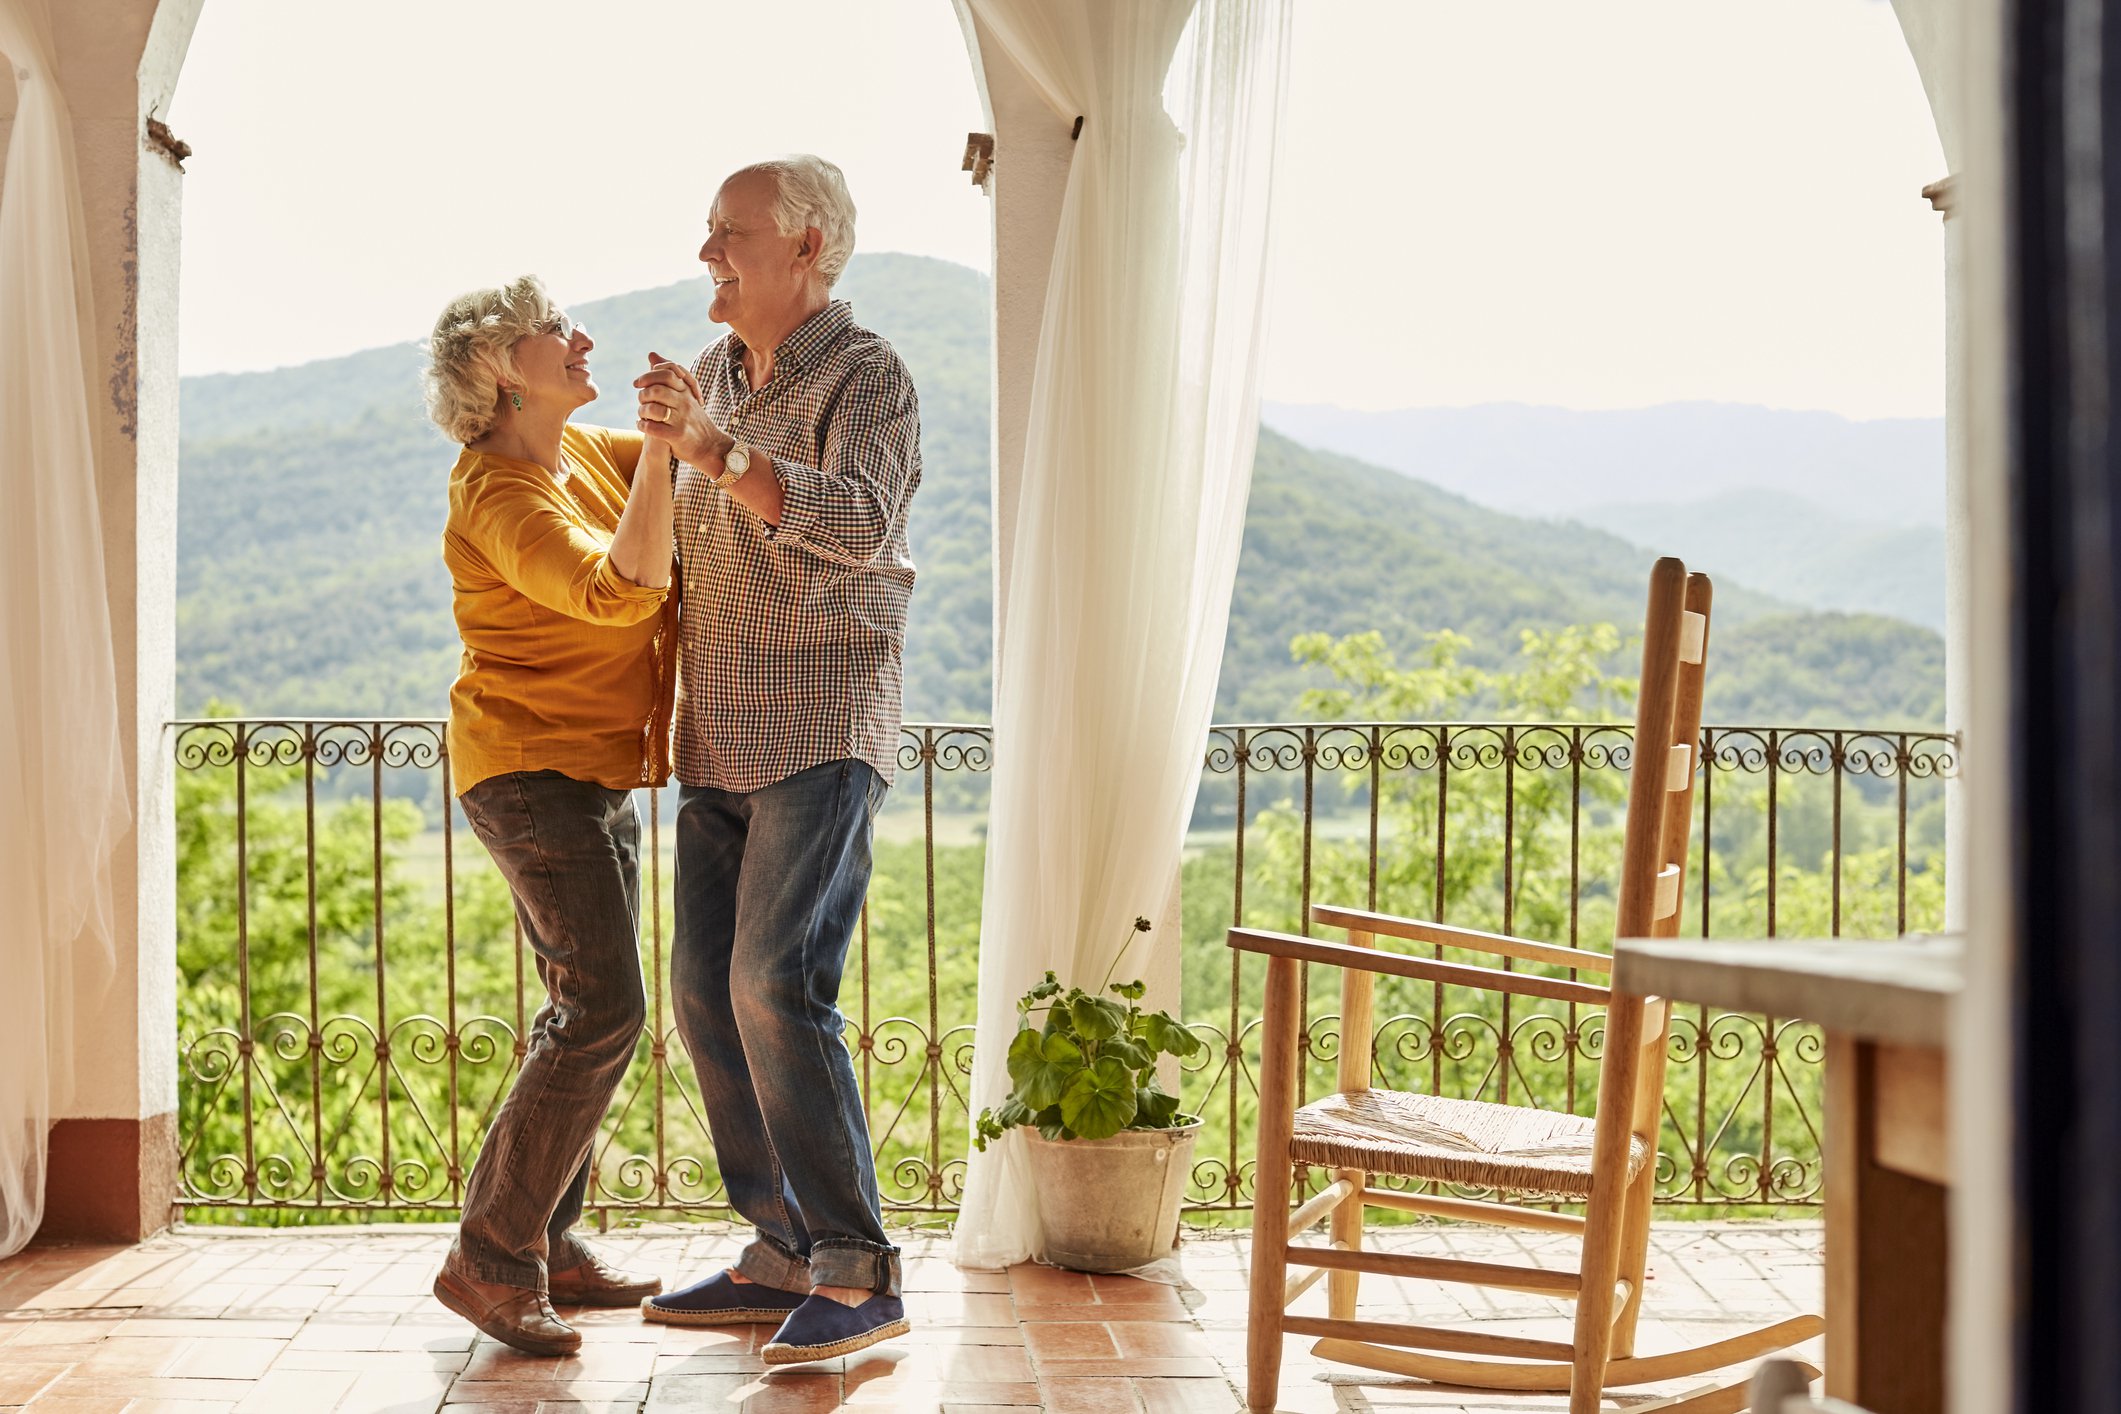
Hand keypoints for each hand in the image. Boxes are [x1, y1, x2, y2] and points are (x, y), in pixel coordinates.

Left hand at [634, 352, 727, 468]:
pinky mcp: (678, 435)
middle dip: (642, 395)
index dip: (648, 376)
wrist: (710, 446)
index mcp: (686, 391)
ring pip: (653, 409)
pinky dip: (643, 426)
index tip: (638, 383)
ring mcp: (682, 419)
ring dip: (641, 412)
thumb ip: (667, 374)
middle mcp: (685, 402)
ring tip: (642, 415)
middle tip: (641, 401)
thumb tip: (651, 354)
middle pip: (657, 390)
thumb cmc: (692, 419)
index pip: (667, 373)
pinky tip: (642, 425)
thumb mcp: (685, 394)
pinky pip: (653, 428)